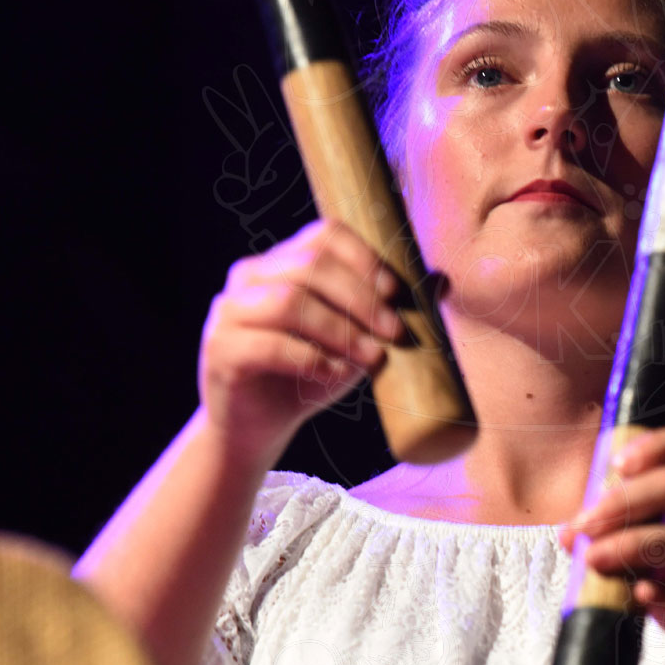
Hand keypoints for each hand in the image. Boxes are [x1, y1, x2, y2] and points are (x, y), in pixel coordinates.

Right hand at [198, 218, 408, 469]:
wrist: (257, 428)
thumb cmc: (308, 375)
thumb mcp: (354, 340)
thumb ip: (387, 310)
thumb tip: (442, 280)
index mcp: (281, 262)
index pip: (324, 235)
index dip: (364, 258)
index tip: (396, 293)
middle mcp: (249, 276)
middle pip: (310, 266)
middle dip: (361, 298)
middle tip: (395, 332)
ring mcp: (228, 312)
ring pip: (290, 302)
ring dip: (340, 329)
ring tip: (372, 357)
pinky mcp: (221, 350)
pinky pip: (268, 345)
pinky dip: (310, 358)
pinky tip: (333, 374)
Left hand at [556, 426, 664, 664]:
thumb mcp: (661, 565)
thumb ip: (624, 543)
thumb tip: (570, 535)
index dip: (654, 444)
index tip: (614, 465)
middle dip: (622, 502)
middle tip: (582, 526)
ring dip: (628, 546)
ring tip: (592, 561)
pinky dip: (663, 589)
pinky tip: (638, 595)